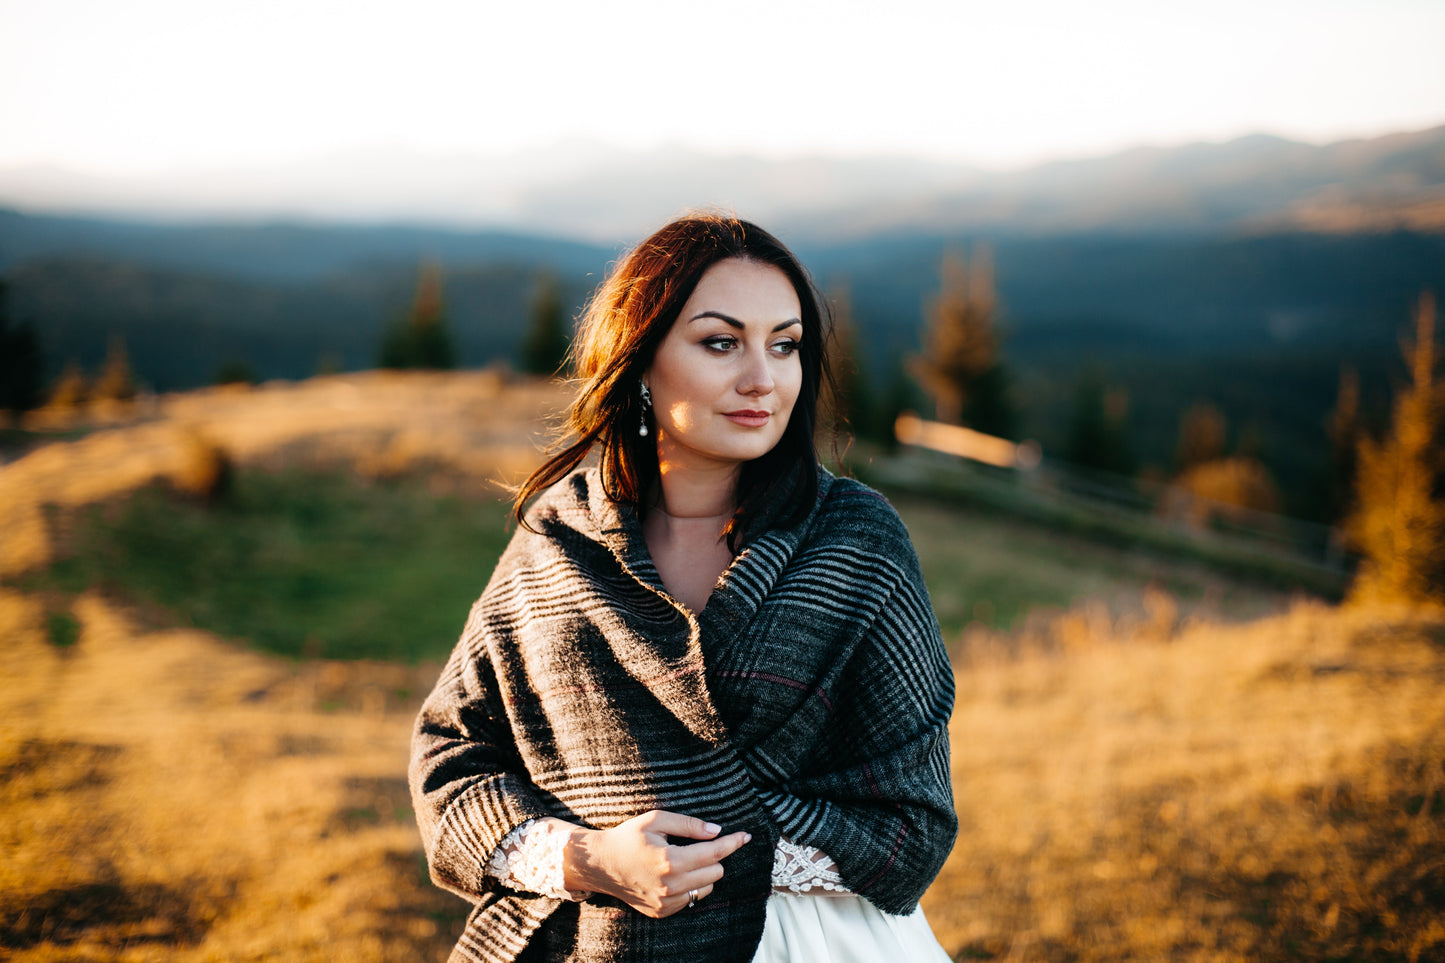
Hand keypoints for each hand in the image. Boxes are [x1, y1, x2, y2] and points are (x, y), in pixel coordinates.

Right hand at [562, 810, 751, 917]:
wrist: (601, 864)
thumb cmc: (628, 837)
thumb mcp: (656, 820)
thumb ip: (689, 824)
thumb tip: (716, 830)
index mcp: (670, 861)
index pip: (714, 853)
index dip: (732, 842)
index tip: (745, 835)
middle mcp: (671, 886)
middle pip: (716, 872)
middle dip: (714, 856)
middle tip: (700, 844)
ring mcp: (666, 902)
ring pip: (707, 888)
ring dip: (704, 873)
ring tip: (685, 860)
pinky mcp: (662, 911)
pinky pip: (692, 899)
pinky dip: (691, 886)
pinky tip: (675, 874)